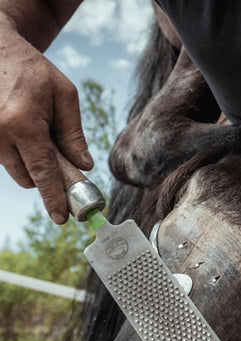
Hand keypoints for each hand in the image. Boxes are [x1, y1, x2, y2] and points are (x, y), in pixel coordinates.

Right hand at [0, 22, 92, 223]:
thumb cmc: (35, 72)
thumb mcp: (65, 96)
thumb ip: (73, 134)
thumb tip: (83, 166)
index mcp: (23, 123)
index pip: (42, 171)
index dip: (54, 197)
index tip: (63, 218)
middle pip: (28, 177)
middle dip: (48, 178)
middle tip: (67, 167)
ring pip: (17, 171)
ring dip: (34, 165)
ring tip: (44, 134)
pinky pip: (7, 159)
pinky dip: (22, 154)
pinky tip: (29, 132)